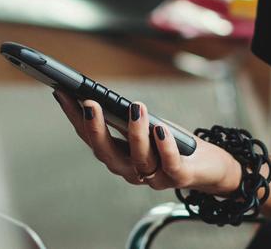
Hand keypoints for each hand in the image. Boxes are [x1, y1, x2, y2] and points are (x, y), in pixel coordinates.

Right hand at [53, 90, 240, 193]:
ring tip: (135, 107)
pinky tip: (161, 129)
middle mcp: (131, 170)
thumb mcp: (146, 126)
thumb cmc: (173, 142)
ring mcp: (154, 177)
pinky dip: (164, 147)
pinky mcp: (179, 177)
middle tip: (89, 103)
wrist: (209, 167)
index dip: (74, 118)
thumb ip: (125, 118)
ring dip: (135, 133)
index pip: (90, 138)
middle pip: (107, 154)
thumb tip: (102, 94)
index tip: (62, 93)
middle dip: (95, 129)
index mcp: (119, 156)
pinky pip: (169, 164)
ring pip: (139, 160)